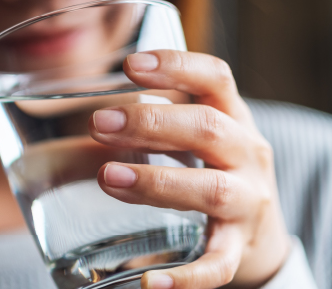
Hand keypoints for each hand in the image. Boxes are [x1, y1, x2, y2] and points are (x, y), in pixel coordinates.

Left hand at [88, 50, 290, 288]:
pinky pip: (217, 264)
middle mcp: (248, 155)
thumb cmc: (214, 171)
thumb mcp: (196, 138)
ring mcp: (248, 202)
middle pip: (209, 128)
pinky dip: (187, 277)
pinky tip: (150, 284)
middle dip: (152, 124)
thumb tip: (71, 122)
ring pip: (211, 189)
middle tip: (99, 123)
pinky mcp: (238, 249)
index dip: (177, 66)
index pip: (215, 79)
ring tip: (108, 177)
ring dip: (158, 181)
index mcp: (234, 119)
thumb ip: (149, 124)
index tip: (131, 64)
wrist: (261, 233)